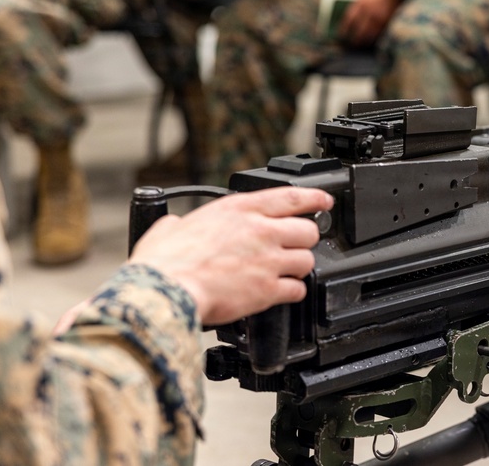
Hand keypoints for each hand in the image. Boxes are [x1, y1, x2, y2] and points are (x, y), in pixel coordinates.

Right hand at [128, 187, 332, 325]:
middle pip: (307, 230)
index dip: (314, 197)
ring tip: (286, 271)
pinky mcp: (268, 289)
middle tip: (295, 246)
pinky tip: (283, 292)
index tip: (325, 200)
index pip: (290, 196)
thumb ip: (181, 224)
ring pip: (307, 260)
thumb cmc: (164, 262)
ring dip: (299, 267)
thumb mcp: (170, 228)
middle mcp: (260, 231)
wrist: (164, 291)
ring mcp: (267, 260)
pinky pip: (297, 289)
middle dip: (304, 239)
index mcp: (239, 210)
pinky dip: (293, 292)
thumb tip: (175, 226)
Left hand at [339, 0, 400, 46]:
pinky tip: (374, 38)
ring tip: (363, 43)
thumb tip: (354, 15)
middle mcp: (371, 13)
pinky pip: (381, 33)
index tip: (342, 34)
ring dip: (366, 40)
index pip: (350, 20)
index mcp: (362, 3)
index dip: (345, 29)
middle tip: (352, 43)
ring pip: (372, 35)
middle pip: (360, 31)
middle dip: (355, 39)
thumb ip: (359, 2)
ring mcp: (382, 19)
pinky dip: (377, 37)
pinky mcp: (391, 21)